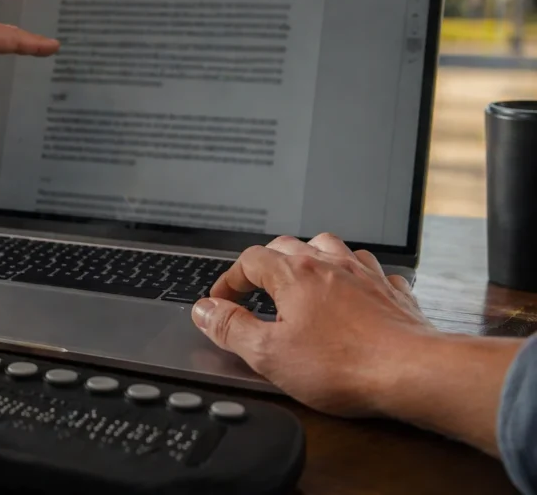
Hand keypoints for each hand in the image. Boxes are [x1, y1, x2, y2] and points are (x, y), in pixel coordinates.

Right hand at [191, 233, 434, 415]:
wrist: (412, 372)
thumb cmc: (344, 366)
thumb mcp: (268, 354)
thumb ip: (230, 328)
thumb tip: (205, 310)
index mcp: (294, 274)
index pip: (249, 260)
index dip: (229, 280)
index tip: (222, 301)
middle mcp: (328, 264)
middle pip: (286, 246)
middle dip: (264, 265)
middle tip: (254, 289)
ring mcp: (363, 273)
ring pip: (328, 247)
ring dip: (308, 258)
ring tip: (300, 279)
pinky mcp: (390, 290)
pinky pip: (366, 269)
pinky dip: (351, 276)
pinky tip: (350, 293)